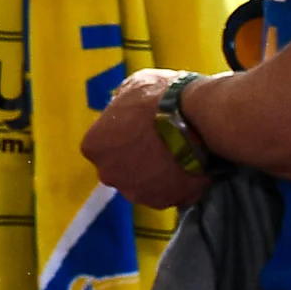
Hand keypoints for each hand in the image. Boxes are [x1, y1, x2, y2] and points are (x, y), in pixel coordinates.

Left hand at [84, 67, 208, 207]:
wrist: (196, 119)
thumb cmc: (160, 97)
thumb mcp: (133, 86)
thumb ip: (122, 102)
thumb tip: (123, 106)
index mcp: (94, 146)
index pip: (102, 144)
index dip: (122, 135)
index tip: (139, 127)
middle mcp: (109, 175)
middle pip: (121, 168)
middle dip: (136, 159)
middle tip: (159, 142)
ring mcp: (137, 193)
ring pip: (145, 185)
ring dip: (157, 174)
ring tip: (179, 154)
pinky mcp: (166, 203)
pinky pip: (170, 194)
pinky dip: (178, 184)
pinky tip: (191, 166)